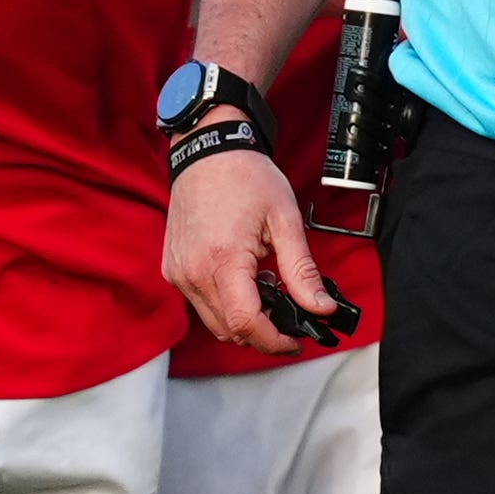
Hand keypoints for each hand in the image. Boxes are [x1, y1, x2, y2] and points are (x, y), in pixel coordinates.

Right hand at [163, 138, 332, 353]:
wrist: (207, 152)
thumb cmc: (244, 177)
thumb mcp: (285, 220)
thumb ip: (302, 270)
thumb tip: (321, 307)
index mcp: (224, 259)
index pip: (246, 323)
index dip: (274, 341)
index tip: (295, 341)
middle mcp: (194, 270)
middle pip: (229, 330)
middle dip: (263, 334)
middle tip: (289, 318)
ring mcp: (179, 272)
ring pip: (214, 322)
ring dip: (243, 320)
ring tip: (266, 290)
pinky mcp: (173, 269)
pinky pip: (200, 304)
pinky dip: (225, 304)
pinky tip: (243, 280)